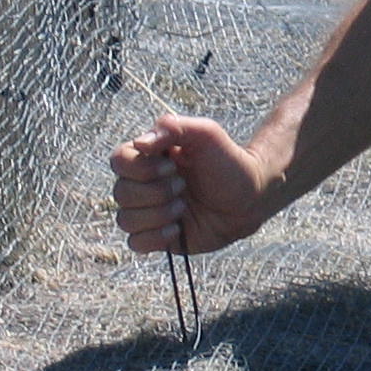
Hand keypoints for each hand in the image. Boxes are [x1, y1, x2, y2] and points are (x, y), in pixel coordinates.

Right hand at [110, 114, 274, 257]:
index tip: (173, 166)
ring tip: (184, 207)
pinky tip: (177, 229)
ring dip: (158, 214)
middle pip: (121, 192)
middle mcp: (143, 184)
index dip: (141, 167)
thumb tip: (140, 143)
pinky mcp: (158, 237)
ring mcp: (149, 212)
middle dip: (156, 192)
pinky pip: (136, 243)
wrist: (250, 196)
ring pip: (126, 219)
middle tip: (183, 186)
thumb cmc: (228, 160)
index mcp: (148, 158)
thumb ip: (174, 128)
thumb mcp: (206, 133)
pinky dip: (154, 237)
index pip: (119, 161)